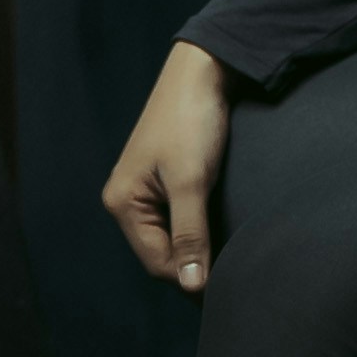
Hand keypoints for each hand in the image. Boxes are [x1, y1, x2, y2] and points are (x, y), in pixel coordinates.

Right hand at [105, 42, 238, 290]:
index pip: (157, 262)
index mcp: (122, 203)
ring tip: (229, 254)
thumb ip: (191, 234)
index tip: (228, 285)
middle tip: (233, 273)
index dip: (191, 278)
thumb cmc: (191, 121)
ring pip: (171, 236)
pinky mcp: (163, 179)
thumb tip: (191, 286)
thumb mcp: (191, 181)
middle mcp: (126, 200)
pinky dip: (197, 228)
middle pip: (162, 252)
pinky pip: (177, 218)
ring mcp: (144, 189)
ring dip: (197, 247)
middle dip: (193, 264)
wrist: (202, 70)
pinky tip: (219, 229)